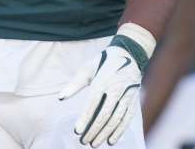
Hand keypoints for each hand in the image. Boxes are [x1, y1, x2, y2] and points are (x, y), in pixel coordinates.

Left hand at [58, 24, 154, 146]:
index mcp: (103, 80)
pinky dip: (120, 131)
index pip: (92, 103)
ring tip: (94, 143)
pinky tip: (111, 140)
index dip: (85, 118)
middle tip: (84, 141)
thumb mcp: (88, 68)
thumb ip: (75, 84)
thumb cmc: (103, 62)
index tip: (77, 131)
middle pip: (105, 114)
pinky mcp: (133, 100)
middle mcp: (116, 88)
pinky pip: (127, 118)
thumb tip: (60, 98)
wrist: (130, 54)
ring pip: (116, 118)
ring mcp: (127, 95)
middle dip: (94, 130)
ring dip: (105, 133)